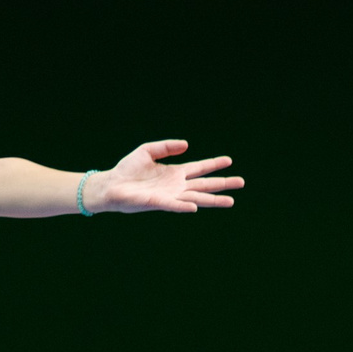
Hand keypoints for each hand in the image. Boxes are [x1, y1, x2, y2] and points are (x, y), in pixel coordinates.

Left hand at [94, 140, 241, 213]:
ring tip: (231, 201)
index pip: (199, 168)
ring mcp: (169, 196)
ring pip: (196, 197)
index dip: (214, 164)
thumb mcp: (147, 150)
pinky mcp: (157, 203)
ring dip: (213, 200)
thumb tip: (187, 145)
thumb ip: (166, 146)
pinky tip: (196, 206)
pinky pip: (174, 205)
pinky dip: (184, 206)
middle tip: (242, 182)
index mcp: (175, 173)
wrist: (111, 185)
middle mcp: (176, 186)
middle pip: (204, 184)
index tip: (229, 161)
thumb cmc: (128, 169)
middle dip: (223, 184)